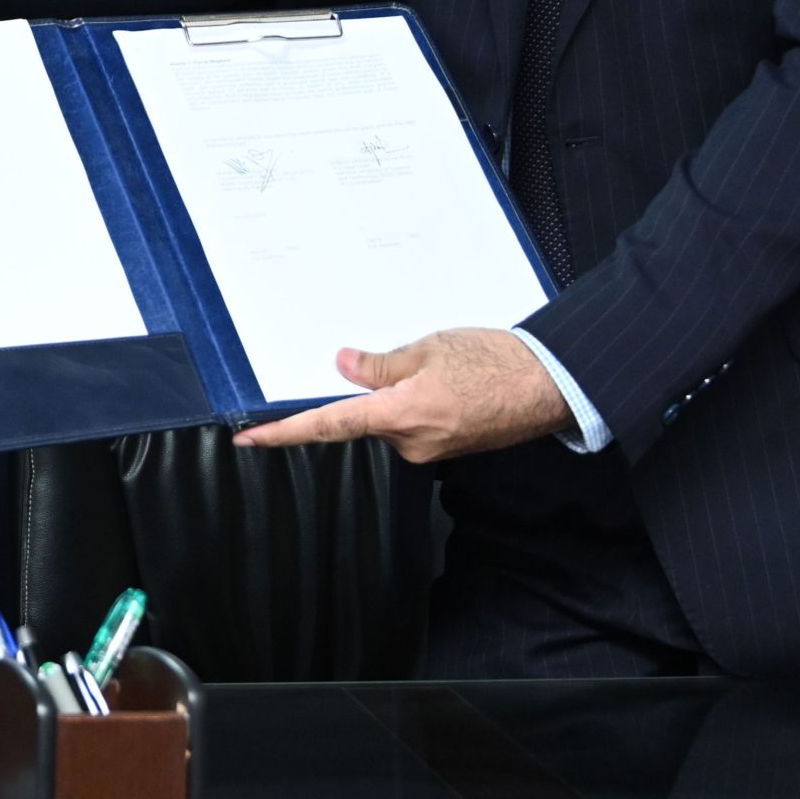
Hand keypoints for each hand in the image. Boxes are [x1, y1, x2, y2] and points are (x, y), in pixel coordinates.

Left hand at [233, 328, 573, 462]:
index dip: (283, 433)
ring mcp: (431, 450)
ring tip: (443, 364)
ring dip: (400, 393)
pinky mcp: (447, 448)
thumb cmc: (495, 362)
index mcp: (401, 416)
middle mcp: (412, 442)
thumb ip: (379, 365)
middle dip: (370, 390)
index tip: (248, 438)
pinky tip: (449, 381)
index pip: (327, 426)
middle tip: (408, 358)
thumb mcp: (429, 349)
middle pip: (363, 418)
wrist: (551, 384)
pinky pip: (414, 424)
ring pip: (390, 419)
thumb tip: (341, 366)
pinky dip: (419, 402)